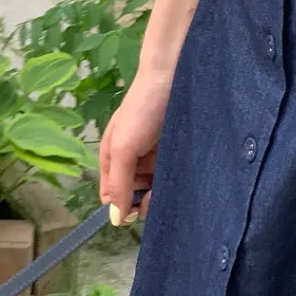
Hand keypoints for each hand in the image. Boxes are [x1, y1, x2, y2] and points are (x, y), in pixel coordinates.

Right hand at [99, 69, 173, 223]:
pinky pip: (173, 175)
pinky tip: (182, 179)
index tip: (137, 209)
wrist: (172, 76)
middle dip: (145, 201)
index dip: (123, 207)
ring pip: (155, 187)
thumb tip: (115, 218)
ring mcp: (155, 156)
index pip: (113, 196)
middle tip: (157, 196)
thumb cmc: (142, 110)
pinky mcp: (175, 151)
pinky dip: (175, 181)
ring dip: (162, 192)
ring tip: (170, 185)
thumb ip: (119, 182)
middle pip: (136, 194)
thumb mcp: (123, 146)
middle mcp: (133, 160)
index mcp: (113, 159)